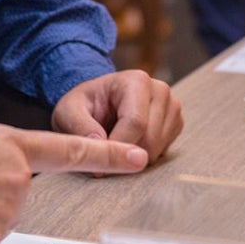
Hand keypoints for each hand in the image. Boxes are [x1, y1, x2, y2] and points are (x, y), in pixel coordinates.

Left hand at [53, 70, 184, 165]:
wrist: (97, 103)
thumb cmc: (84, 105)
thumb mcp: (69, 111)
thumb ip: (80, 126)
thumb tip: (99, 143)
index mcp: (136, 80)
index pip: (136, 123)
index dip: (117, 147)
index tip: (97, 162)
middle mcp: (160, 90)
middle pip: (150, 139)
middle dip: (124, 155)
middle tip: (102, 155)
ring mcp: (172, 107)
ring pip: (157, 149)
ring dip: (132, 157)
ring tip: (113, 144)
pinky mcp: (175, 124)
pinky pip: (163, 153)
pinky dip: (143, 156)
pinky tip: (128, 144)